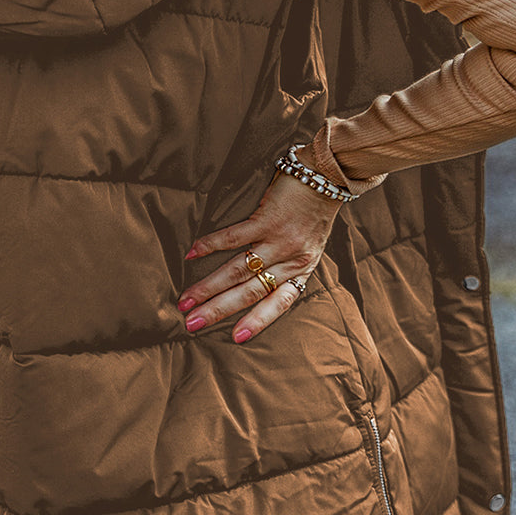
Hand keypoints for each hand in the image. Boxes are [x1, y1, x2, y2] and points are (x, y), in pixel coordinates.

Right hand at [178, 153, 342, 343]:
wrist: (328, 176)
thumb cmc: (316, 212)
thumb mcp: (310, 246)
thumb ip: (288, 265)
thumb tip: (258, 283)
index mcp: (301, 270)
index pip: (278, 303)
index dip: (258, 321)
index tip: (237, 338)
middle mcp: (290, 259)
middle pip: (249, 291)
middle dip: (219, 310)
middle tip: (193, 324)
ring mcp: (278, 240)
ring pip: (238, 270)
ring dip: (209, 287)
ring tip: (187, 300)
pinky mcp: (267, 218)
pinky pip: (234, 237)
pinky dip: (211, 246)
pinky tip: (192, 254)